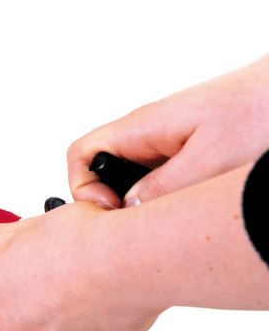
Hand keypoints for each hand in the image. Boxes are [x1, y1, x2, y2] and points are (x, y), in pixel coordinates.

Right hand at [68, 53, 268, 207]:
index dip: (84, 189)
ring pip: (129, 177)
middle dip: (110, 200)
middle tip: (136, 222)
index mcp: (142, 126)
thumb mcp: (209, 159)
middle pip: (101, 170)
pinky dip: (161, 198)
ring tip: (161, 216)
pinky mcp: (185, 149)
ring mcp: (165, 141)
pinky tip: (181, 206)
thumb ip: (161, 189)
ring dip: (138, 201)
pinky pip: (155, 178)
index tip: (110, 212)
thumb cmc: (261, 108)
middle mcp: (147, 132)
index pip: (80, 155)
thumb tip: (127, 209)